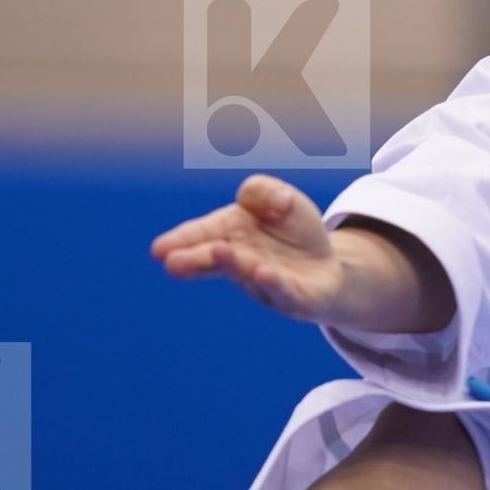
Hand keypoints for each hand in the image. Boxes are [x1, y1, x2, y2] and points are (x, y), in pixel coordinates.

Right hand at [151, 174, 344, 322]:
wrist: (329, 268)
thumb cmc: (295, 233)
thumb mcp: (282, 199)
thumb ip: (263, 190)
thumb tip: (264, 200)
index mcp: (231, 233)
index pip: (202, 234)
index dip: (181, 241)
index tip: (159, 249)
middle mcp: (243, 260)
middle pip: (215, 257)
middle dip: (194, 259)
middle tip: (172, 262)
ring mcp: (265, 282)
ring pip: (246, 272)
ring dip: (232, 263)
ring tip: (217, 252)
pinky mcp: (295, 298)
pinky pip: (283, 291)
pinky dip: (273, 283)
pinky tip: (264, 272)